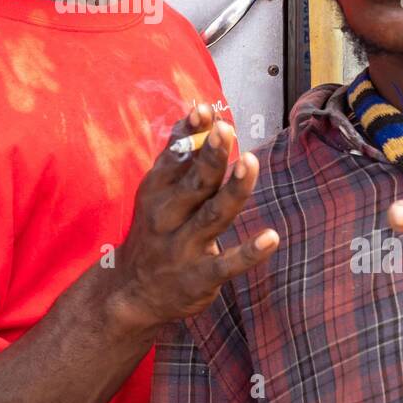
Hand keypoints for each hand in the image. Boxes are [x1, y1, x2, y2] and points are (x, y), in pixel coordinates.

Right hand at [109, 104, 278, 335]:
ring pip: (213, 216)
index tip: (204, 110)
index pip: (176, 157)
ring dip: (233, 190)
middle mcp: (168, 217)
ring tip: (250, 163)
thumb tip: (200, 110)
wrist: (131, 292)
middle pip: (195, 183)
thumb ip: (179, 153)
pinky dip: (249, 252)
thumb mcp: (156, 191)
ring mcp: (184, 248)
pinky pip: (227, 264)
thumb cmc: (153, 230)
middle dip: (211, 157)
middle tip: (226, 130)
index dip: (191, 133)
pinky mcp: (200, 277)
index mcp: (157, 192)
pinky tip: (272, 238)